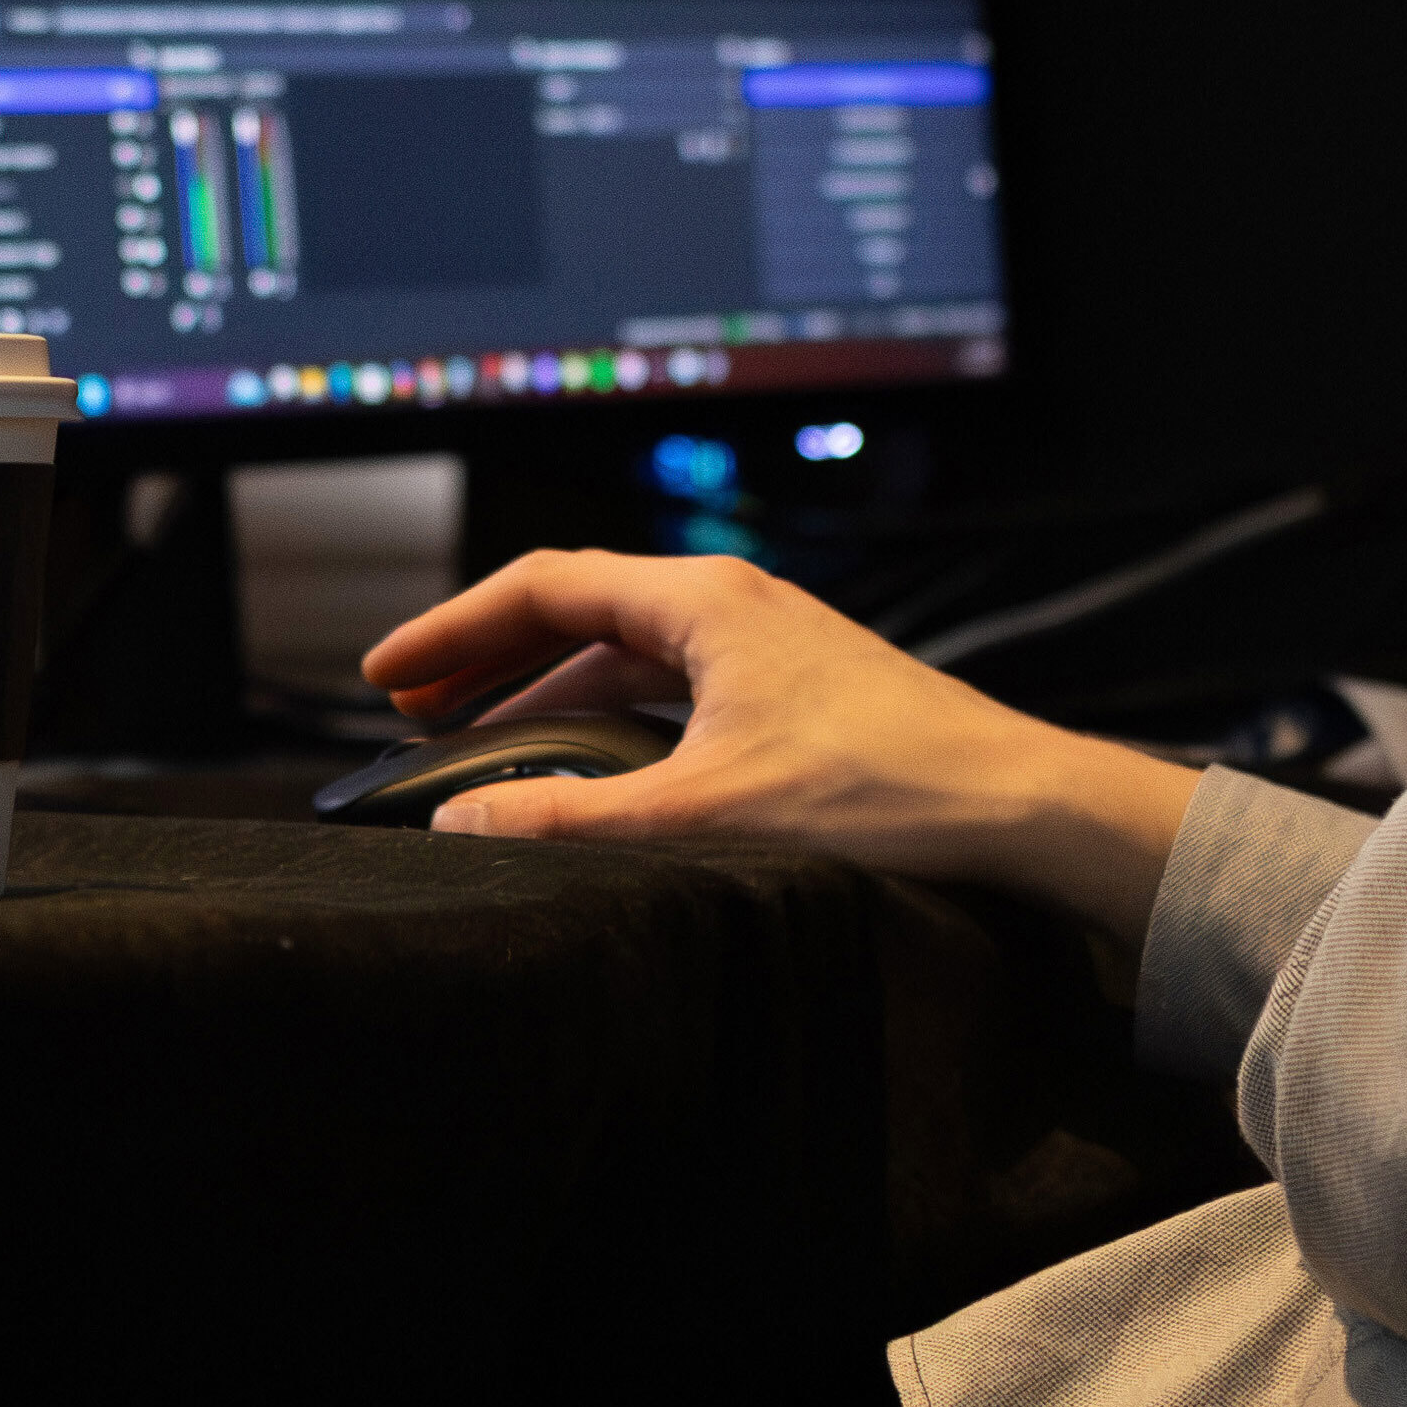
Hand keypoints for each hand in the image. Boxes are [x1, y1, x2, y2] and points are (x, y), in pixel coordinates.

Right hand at [359, 551, 1205, 944]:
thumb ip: (573, 819)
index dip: (451, 629)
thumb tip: (466, 821)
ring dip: (546, 693)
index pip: (542, 586)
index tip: (387, 676)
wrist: (1019, 806)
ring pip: (625, 654)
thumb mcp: (705, 813)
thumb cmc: (886, 791)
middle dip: (487, 658)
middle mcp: (733, 606)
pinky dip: (609, 719)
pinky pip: (671, 688)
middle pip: (577, 611)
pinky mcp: (796, 695)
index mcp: (704, 601)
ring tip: (481, 742)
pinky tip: (590, 771)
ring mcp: (768, 648)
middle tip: (414, 710)